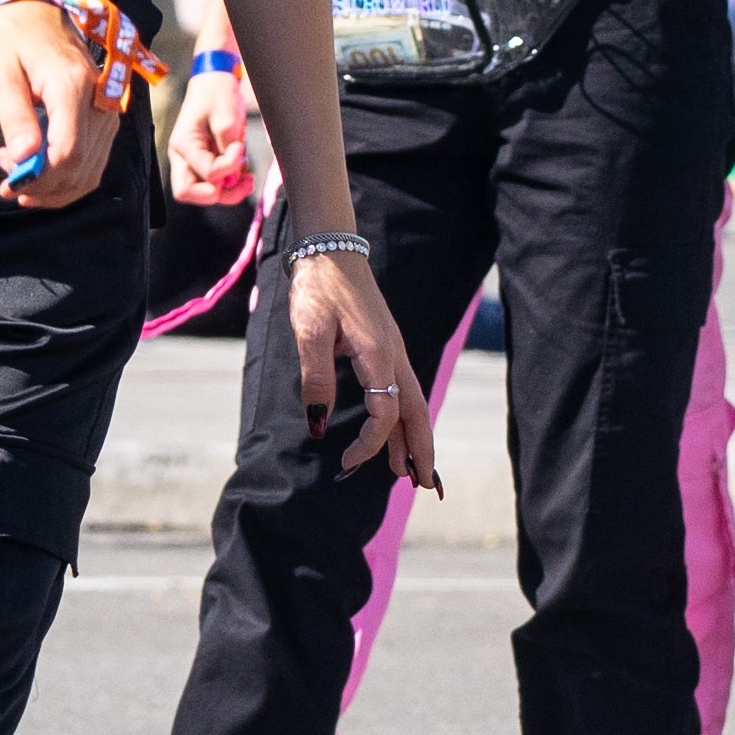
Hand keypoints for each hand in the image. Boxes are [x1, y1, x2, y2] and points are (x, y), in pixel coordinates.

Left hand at [0, 0, 122, 207]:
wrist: (35, 8)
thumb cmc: (12, 35)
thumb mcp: (0, 73)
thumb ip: (15, 118)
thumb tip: (24, 160)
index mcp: (72, 87)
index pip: (67, 152)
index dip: (39, 179)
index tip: (9, 185)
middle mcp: (99, 100)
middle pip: (81, 167)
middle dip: (43, 187)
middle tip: (7, 181)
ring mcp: (106, 108)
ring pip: (91, 170)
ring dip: (55, 186)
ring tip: (20, 174)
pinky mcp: (104, 114)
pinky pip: (94, 159)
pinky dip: (69, 176)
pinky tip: (41, 171)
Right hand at [166, 59, 260, 207]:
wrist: (215, 81)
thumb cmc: (217, 93)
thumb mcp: (227, 116)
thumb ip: (229, 148)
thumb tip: (233, 176)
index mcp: (183, 144)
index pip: (205, 172)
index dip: (228, 167)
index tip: (240, 148)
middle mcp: (183, 157)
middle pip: (190, 193)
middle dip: (219, 193)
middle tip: (243, 182)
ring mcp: (192, 161)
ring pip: (204, 192)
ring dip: (228, 191)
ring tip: (248, 179)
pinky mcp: (205, 162)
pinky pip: (215, 183)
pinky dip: (231, 183)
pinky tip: (244, 171)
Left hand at [287, 241, 442, 489]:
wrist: (332, 248)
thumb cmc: (319, 286)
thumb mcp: (309, 330)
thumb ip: (315, 376)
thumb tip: (316, 420)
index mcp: (379, 354)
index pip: (386, 413)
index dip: (371, 443)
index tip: (347, 462)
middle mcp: (394, 355)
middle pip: (416, 412)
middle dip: (422, 450)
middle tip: (425, 486)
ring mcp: (394, 350)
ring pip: (413, 401)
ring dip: (416, 436)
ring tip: (414, 470)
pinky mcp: (386, 345)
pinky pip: (403, 389)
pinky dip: (407, 416)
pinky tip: (400, 427)